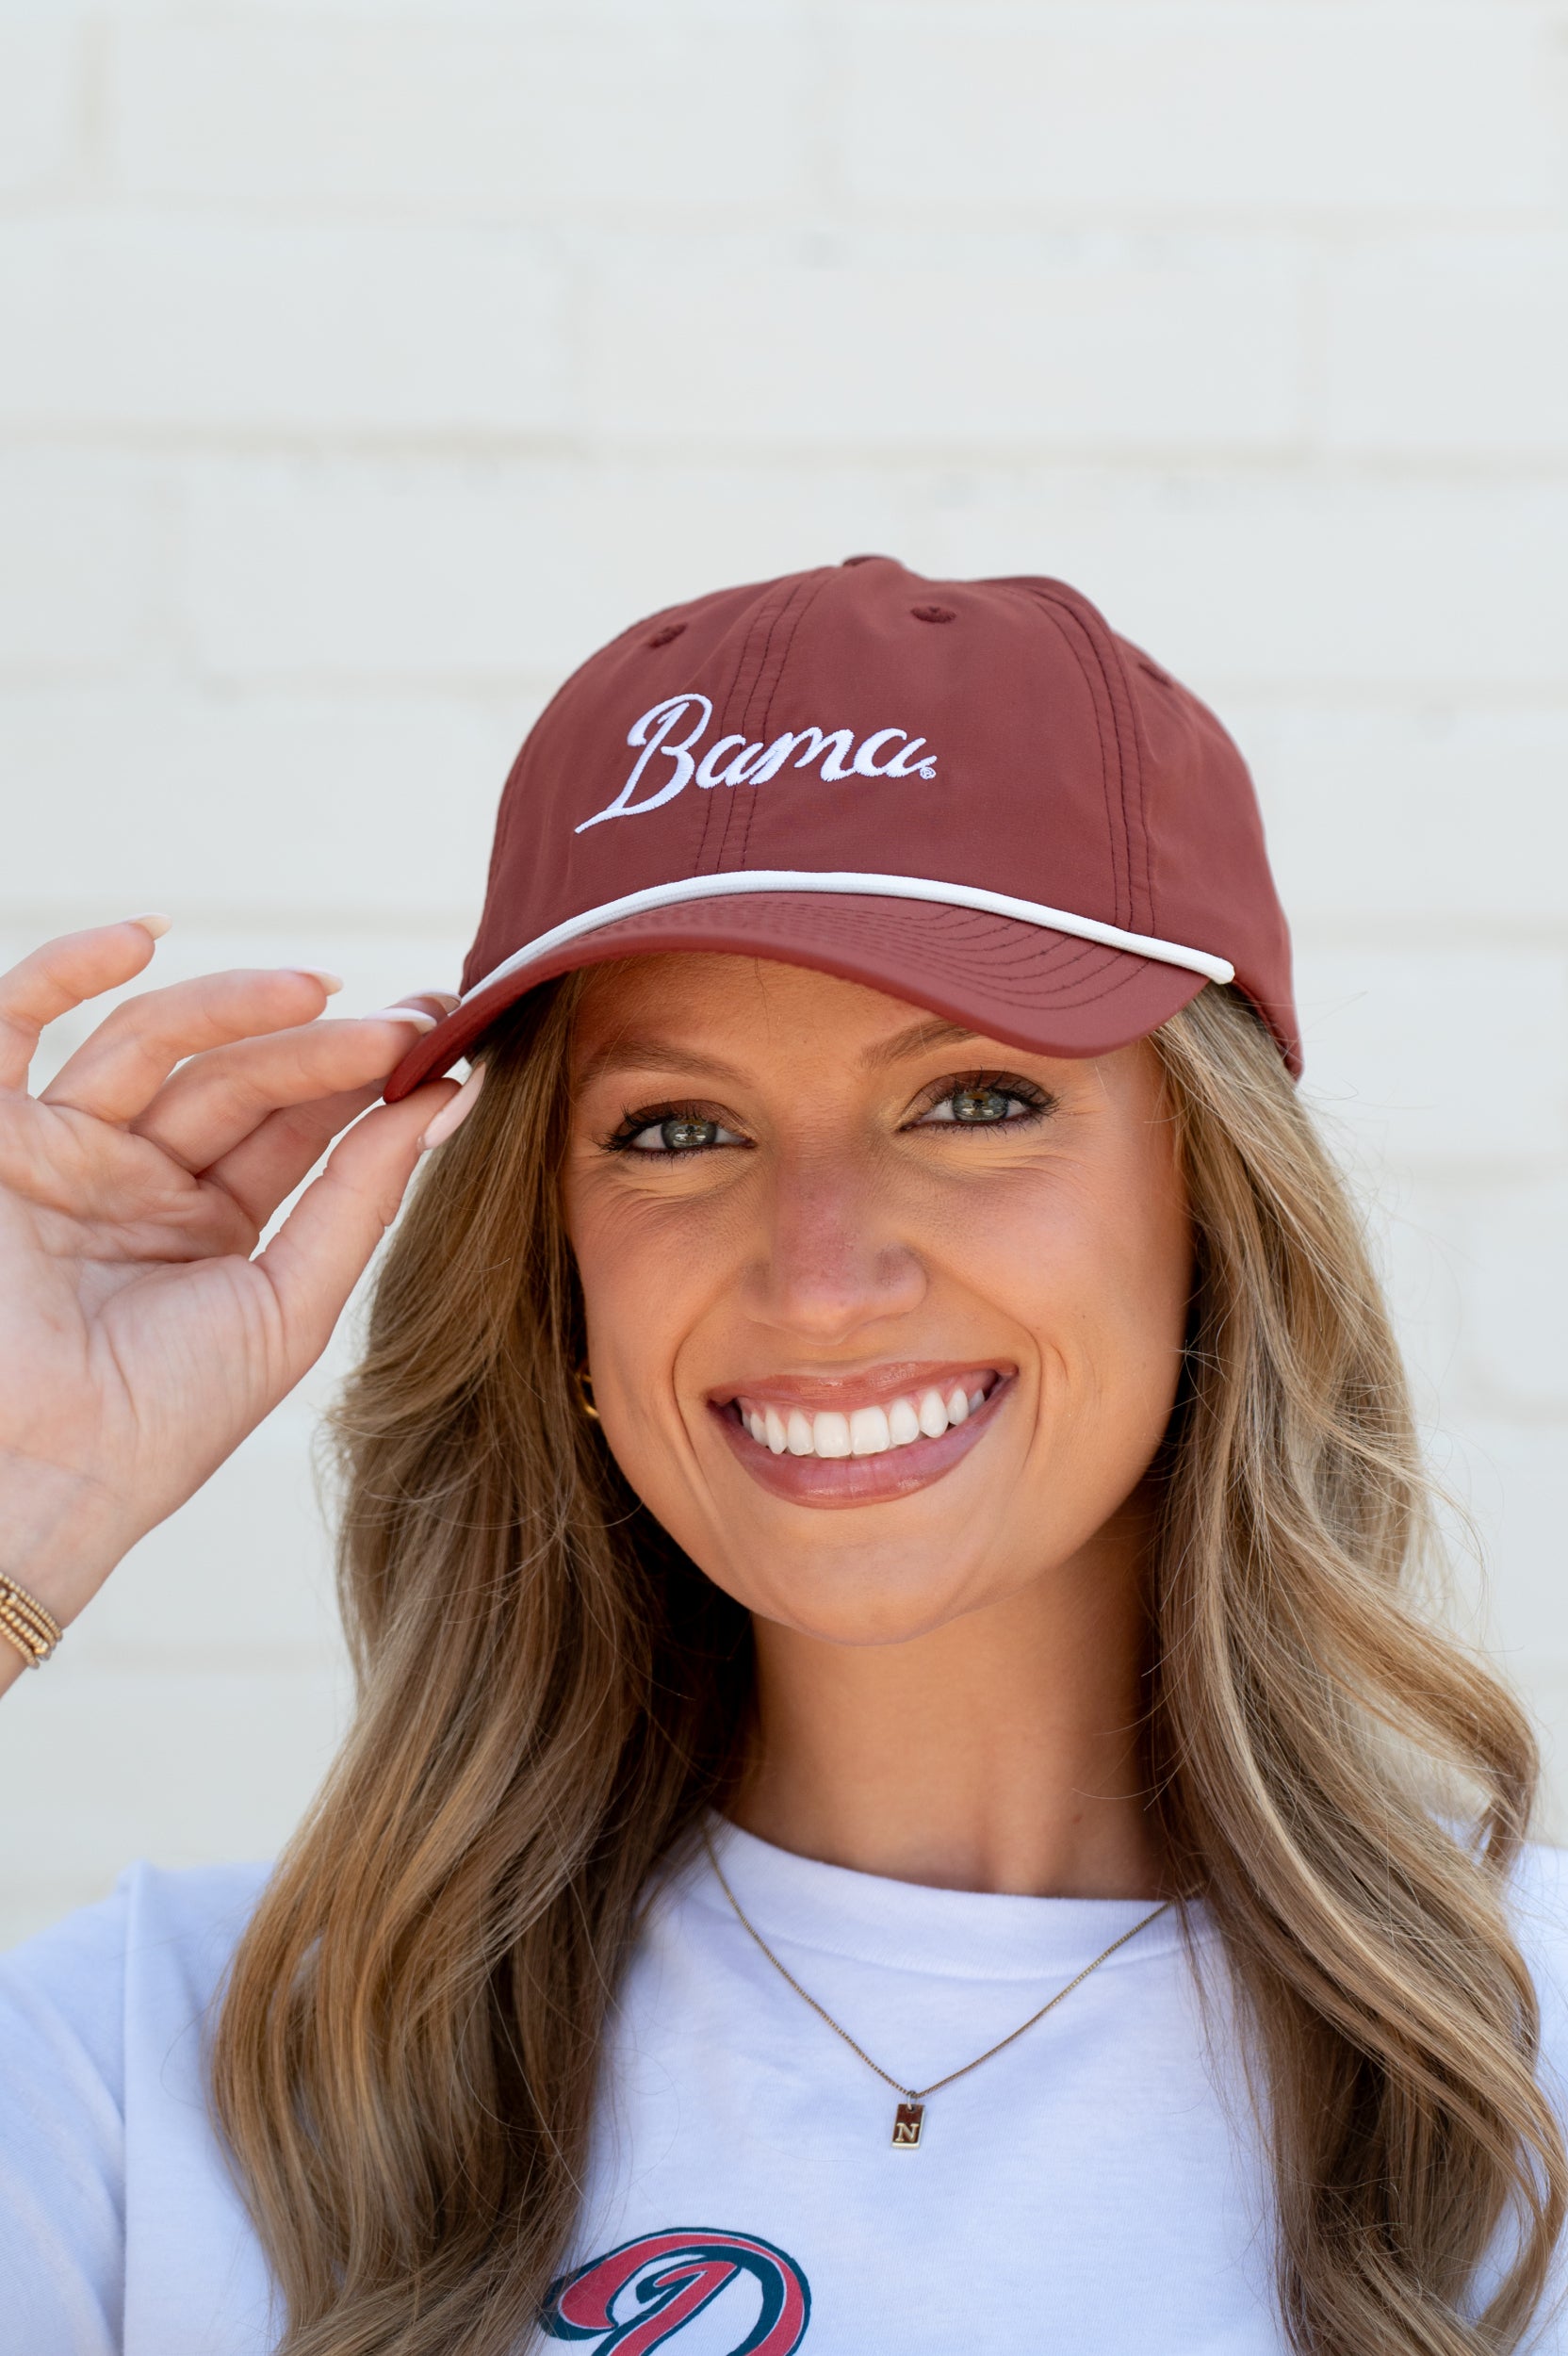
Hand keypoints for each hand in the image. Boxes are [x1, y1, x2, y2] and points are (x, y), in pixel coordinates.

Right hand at [0, 918, 459, 1682]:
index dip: (366, 1073)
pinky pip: (17, 1025)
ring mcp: (66, 1150)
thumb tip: (452, 1097)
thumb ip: (362, 1198)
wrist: (41, 1477)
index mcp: (212, 1223)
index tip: (446, 1028)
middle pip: (240, 1077)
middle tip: (413, 1014)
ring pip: (156, 1043)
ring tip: (328, 996)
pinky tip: (147, 938)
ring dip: (238, 1007)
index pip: (297, 1123)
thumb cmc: (163, 1420)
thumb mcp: (290, 1304)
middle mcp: (140, 1178)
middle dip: (326, 1043)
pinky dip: (68, 969)